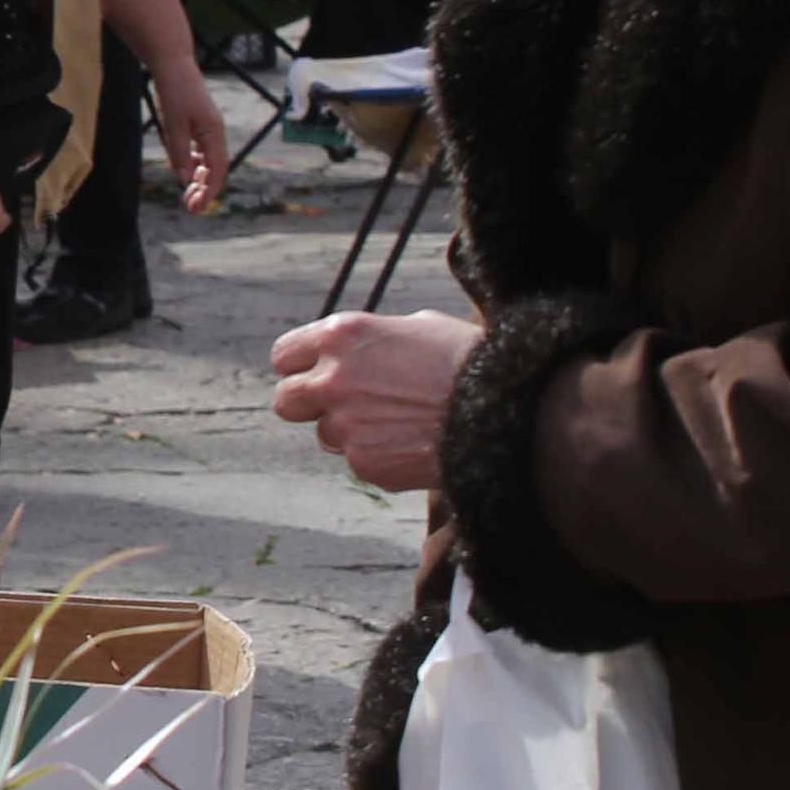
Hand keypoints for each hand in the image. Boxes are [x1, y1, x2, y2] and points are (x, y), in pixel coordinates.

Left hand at [151, 56, 230, 214]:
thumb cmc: (174, 92)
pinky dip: (195, 165)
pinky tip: (187, 174)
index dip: (210, 190)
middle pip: (215, 168)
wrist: (173, 65)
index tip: (200, 207)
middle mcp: (214, 133)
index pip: (217, 169)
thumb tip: (185, 178)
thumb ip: (179, 152)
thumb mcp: (173, 124)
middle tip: (192, 209)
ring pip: (208, 161)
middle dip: (206, 190)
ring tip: (189, 197)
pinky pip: (200, 151)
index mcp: (214, 133)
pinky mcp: (198, 124)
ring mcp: (207, 129)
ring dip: (200, 180)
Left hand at [268, 309, 479, 490]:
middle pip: (286, 401)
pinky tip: (414, 445)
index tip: (313, 376)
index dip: (300, 367)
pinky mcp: (365, 463)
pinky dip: (380, 458)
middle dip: (307, 405)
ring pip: (326, 436)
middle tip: (339, 407)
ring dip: (350, 434)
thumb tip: (353, 352)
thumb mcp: (416, 327)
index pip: (284, 356)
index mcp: (342, 336)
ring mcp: (345, 424)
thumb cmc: (469, 360)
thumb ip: (370, 340)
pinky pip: (359, 462)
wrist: (506, 410)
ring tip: (398, 425)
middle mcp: (333, 379)